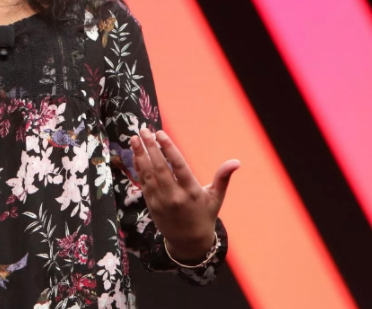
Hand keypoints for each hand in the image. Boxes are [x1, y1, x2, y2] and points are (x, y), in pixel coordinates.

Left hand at [129, 128, 238, 260]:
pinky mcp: (151, 204)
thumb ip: (223, 177)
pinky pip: (143, 182)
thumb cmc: (204, 215)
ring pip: (148, 174)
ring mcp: (160, 201)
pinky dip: (138, 167)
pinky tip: (135, 153)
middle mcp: (174, 196)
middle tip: (144, 130)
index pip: (178, 166)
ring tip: (135, 138)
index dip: (168, 148)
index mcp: (192, 192)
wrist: (188, 242)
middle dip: (150, 147)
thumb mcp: (215, 197)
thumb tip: (236, 161)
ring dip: (140, 155)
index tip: (160, 133)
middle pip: (160, 168)